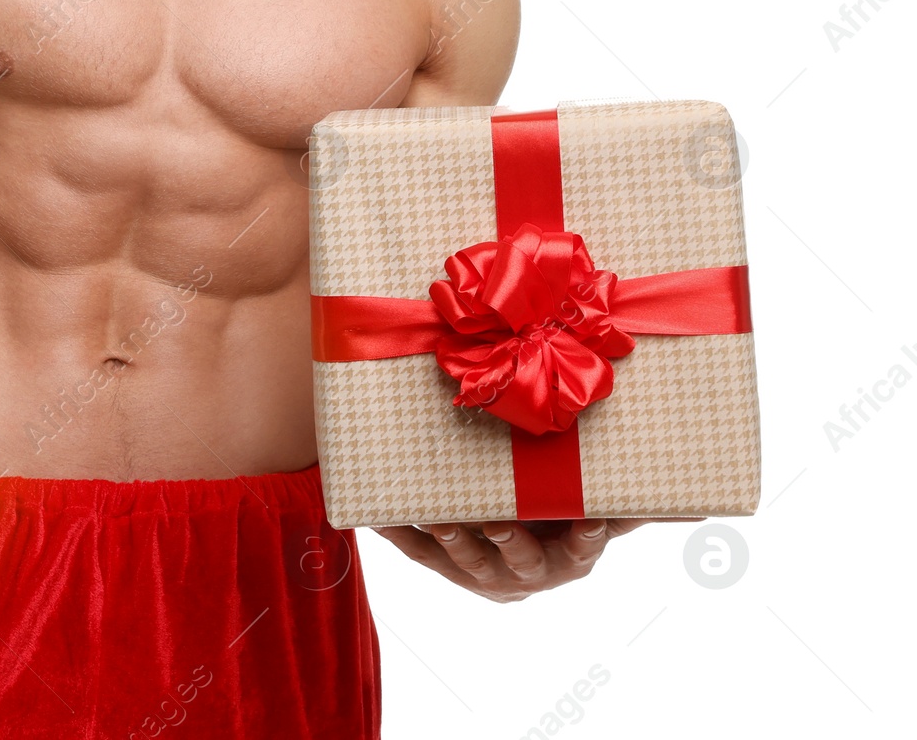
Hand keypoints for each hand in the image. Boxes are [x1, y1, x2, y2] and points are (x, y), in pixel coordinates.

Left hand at [374, 517, 654, 601]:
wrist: (504, 542)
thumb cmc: (558, 519)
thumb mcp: (593, 510)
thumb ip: (636, 507)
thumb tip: (699, 507)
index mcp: (567, 556)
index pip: (582, 550)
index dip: (584, 538)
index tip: (588, 521)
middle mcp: (524, 572)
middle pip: (518, 562)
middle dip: (507, 542)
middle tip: (497, 520)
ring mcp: (480, 570)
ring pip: (466, 561)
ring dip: (452, 541)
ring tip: (438, 518)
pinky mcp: (438, 562)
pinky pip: (416, 550)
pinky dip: (399, 532)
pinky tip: (379, 514)